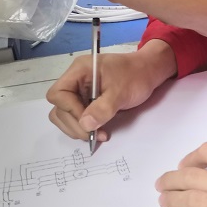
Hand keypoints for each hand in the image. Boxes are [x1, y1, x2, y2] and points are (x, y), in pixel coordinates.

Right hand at [46, 39, 176, 141]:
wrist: (148, 72)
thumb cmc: (136, 76)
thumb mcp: (121, 92)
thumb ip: (102, 108)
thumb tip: (85, 125)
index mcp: (79, 71)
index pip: (59, 94)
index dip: (69, 110)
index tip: (88, 120)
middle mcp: (74, 80)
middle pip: (59, 108)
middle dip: (74, 124)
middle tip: (94, 136)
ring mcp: (79, 91)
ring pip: (63, 115)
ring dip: (77, 128)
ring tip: (97, 135)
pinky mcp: (85, 101)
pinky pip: (75, 117)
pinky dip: (83, 127)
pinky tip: (98, 131)